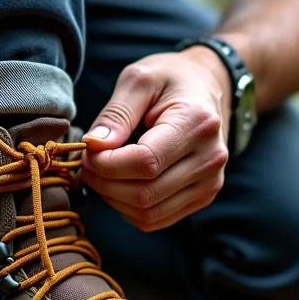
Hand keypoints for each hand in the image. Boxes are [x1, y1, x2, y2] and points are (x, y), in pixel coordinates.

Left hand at [81, 48, 230, 231]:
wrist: (207, 88)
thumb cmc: (171, 80)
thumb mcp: (139, 80)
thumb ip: (116, 113)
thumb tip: (95, 146)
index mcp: (198, 123)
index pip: (145, 162)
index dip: (107, 164)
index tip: (88, 150)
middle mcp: (210, 158)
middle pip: (145, 194)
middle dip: (104, 183)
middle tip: (88, 163)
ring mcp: (210, 182)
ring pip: (149, 213)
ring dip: (113, 199)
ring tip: (102, 173)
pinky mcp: (203, 197)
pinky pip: (156, 219)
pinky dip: (128, 209)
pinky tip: (121, 184)